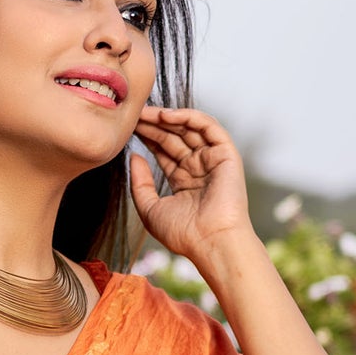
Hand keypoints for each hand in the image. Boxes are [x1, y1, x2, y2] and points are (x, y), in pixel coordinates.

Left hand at [129, 107, 254, 271]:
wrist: (210, 242)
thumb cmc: (182, 233)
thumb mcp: (150, 208)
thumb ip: (140, 183)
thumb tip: (134, 156)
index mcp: (184, 180)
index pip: (164, 150)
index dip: (147, 137)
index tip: (129, 126)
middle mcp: (200, 168)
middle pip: (174, 137)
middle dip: (154, 125)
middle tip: (133, 114)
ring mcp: (214, 160)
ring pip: (190, 129)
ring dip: (168, 118)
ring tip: (146, 113)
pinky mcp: (226, 155)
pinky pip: (209, 128)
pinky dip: (190, 117)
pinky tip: (167, 116)